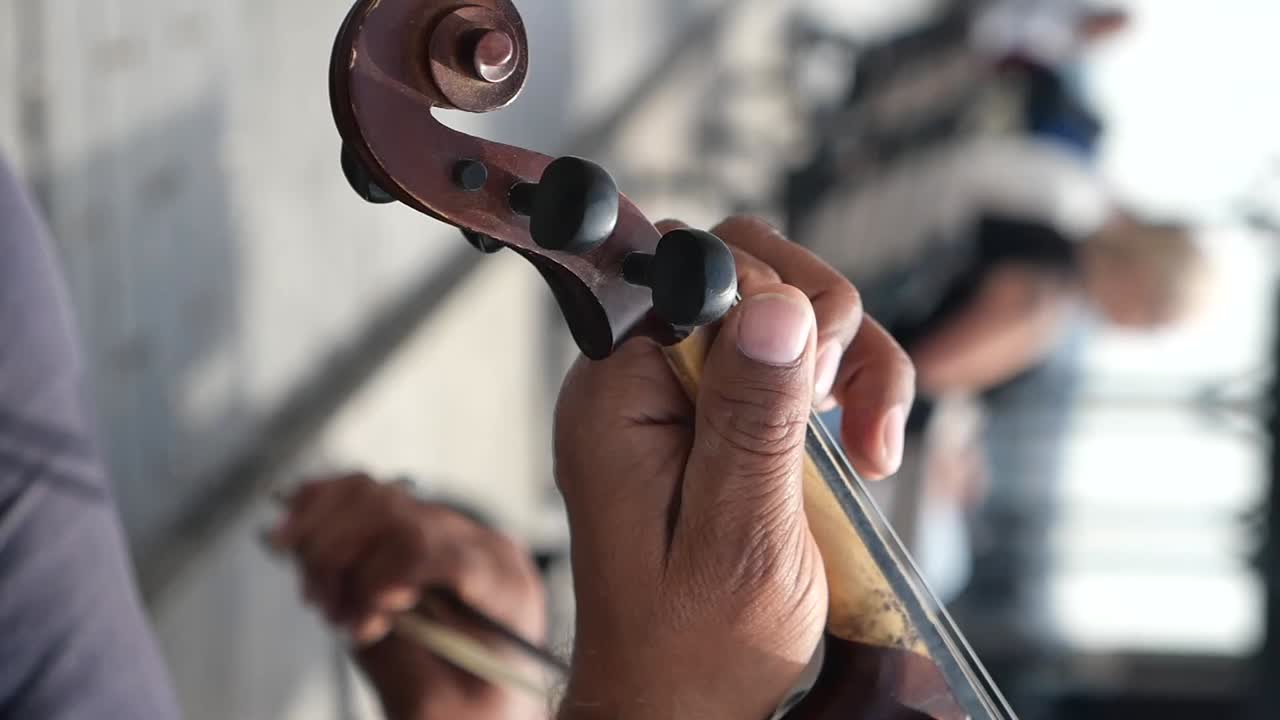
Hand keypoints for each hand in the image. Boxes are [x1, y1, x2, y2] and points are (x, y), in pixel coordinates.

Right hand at [269, 474, 546, 719]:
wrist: (481, 701)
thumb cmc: (470, 709)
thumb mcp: (442, 708)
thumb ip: (405, 662)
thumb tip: (365, 605)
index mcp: (507, 588)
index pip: (448, 553)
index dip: (389, 578)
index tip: (360, 626)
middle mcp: (480, 546)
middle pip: (401, 517)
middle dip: (342, 562)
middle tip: (326, 613)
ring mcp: (447, 529)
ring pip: (372, 496)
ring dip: (321, 540)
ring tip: (316, 596)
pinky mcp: (412, 525)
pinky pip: (360, 494)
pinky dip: (316, 509)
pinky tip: (292, 538)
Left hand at [553, 217, 914, 718]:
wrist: (688, 705)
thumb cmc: (697, 648)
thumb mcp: (737, 540)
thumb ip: (751, 422)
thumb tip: (774, 306)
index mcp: (618, 395)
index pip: (690, 268)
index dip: (769, 298)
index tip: (814, 386)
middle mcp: (644, 380)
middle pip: (749, 270)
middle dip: (821, 325)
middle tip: (842, 417)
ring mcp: (686, 396)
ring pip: (787, 309)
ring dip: (852, 360)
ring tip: (869, 446)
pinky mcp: (725, 419)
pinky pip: (797, 361)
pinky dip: (849, 388)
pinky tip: (866, 447)